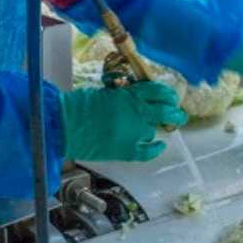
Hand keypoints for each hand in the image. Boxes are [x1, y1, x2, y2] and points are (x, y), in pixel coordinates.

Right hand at [59, 81, 186, 162]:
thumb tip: (138, 100)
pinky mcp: (127, 150)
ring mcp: (133, 132)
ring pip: (153, 130)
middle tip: (178, 115)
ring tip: (153, 128)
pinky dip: (156, 148)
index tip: (171, 97)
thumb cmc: (78, 106)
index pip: (158, 91)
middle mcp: (136, 113)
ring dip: (153, 128)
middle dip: (174, 112)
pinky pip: (148, 150)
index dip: (167, 95)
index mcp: (130, 95)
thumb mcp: (105, 93)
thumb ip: (124, 96)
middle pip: (166, 111)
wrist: (64, 125)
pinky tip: (160, 145)